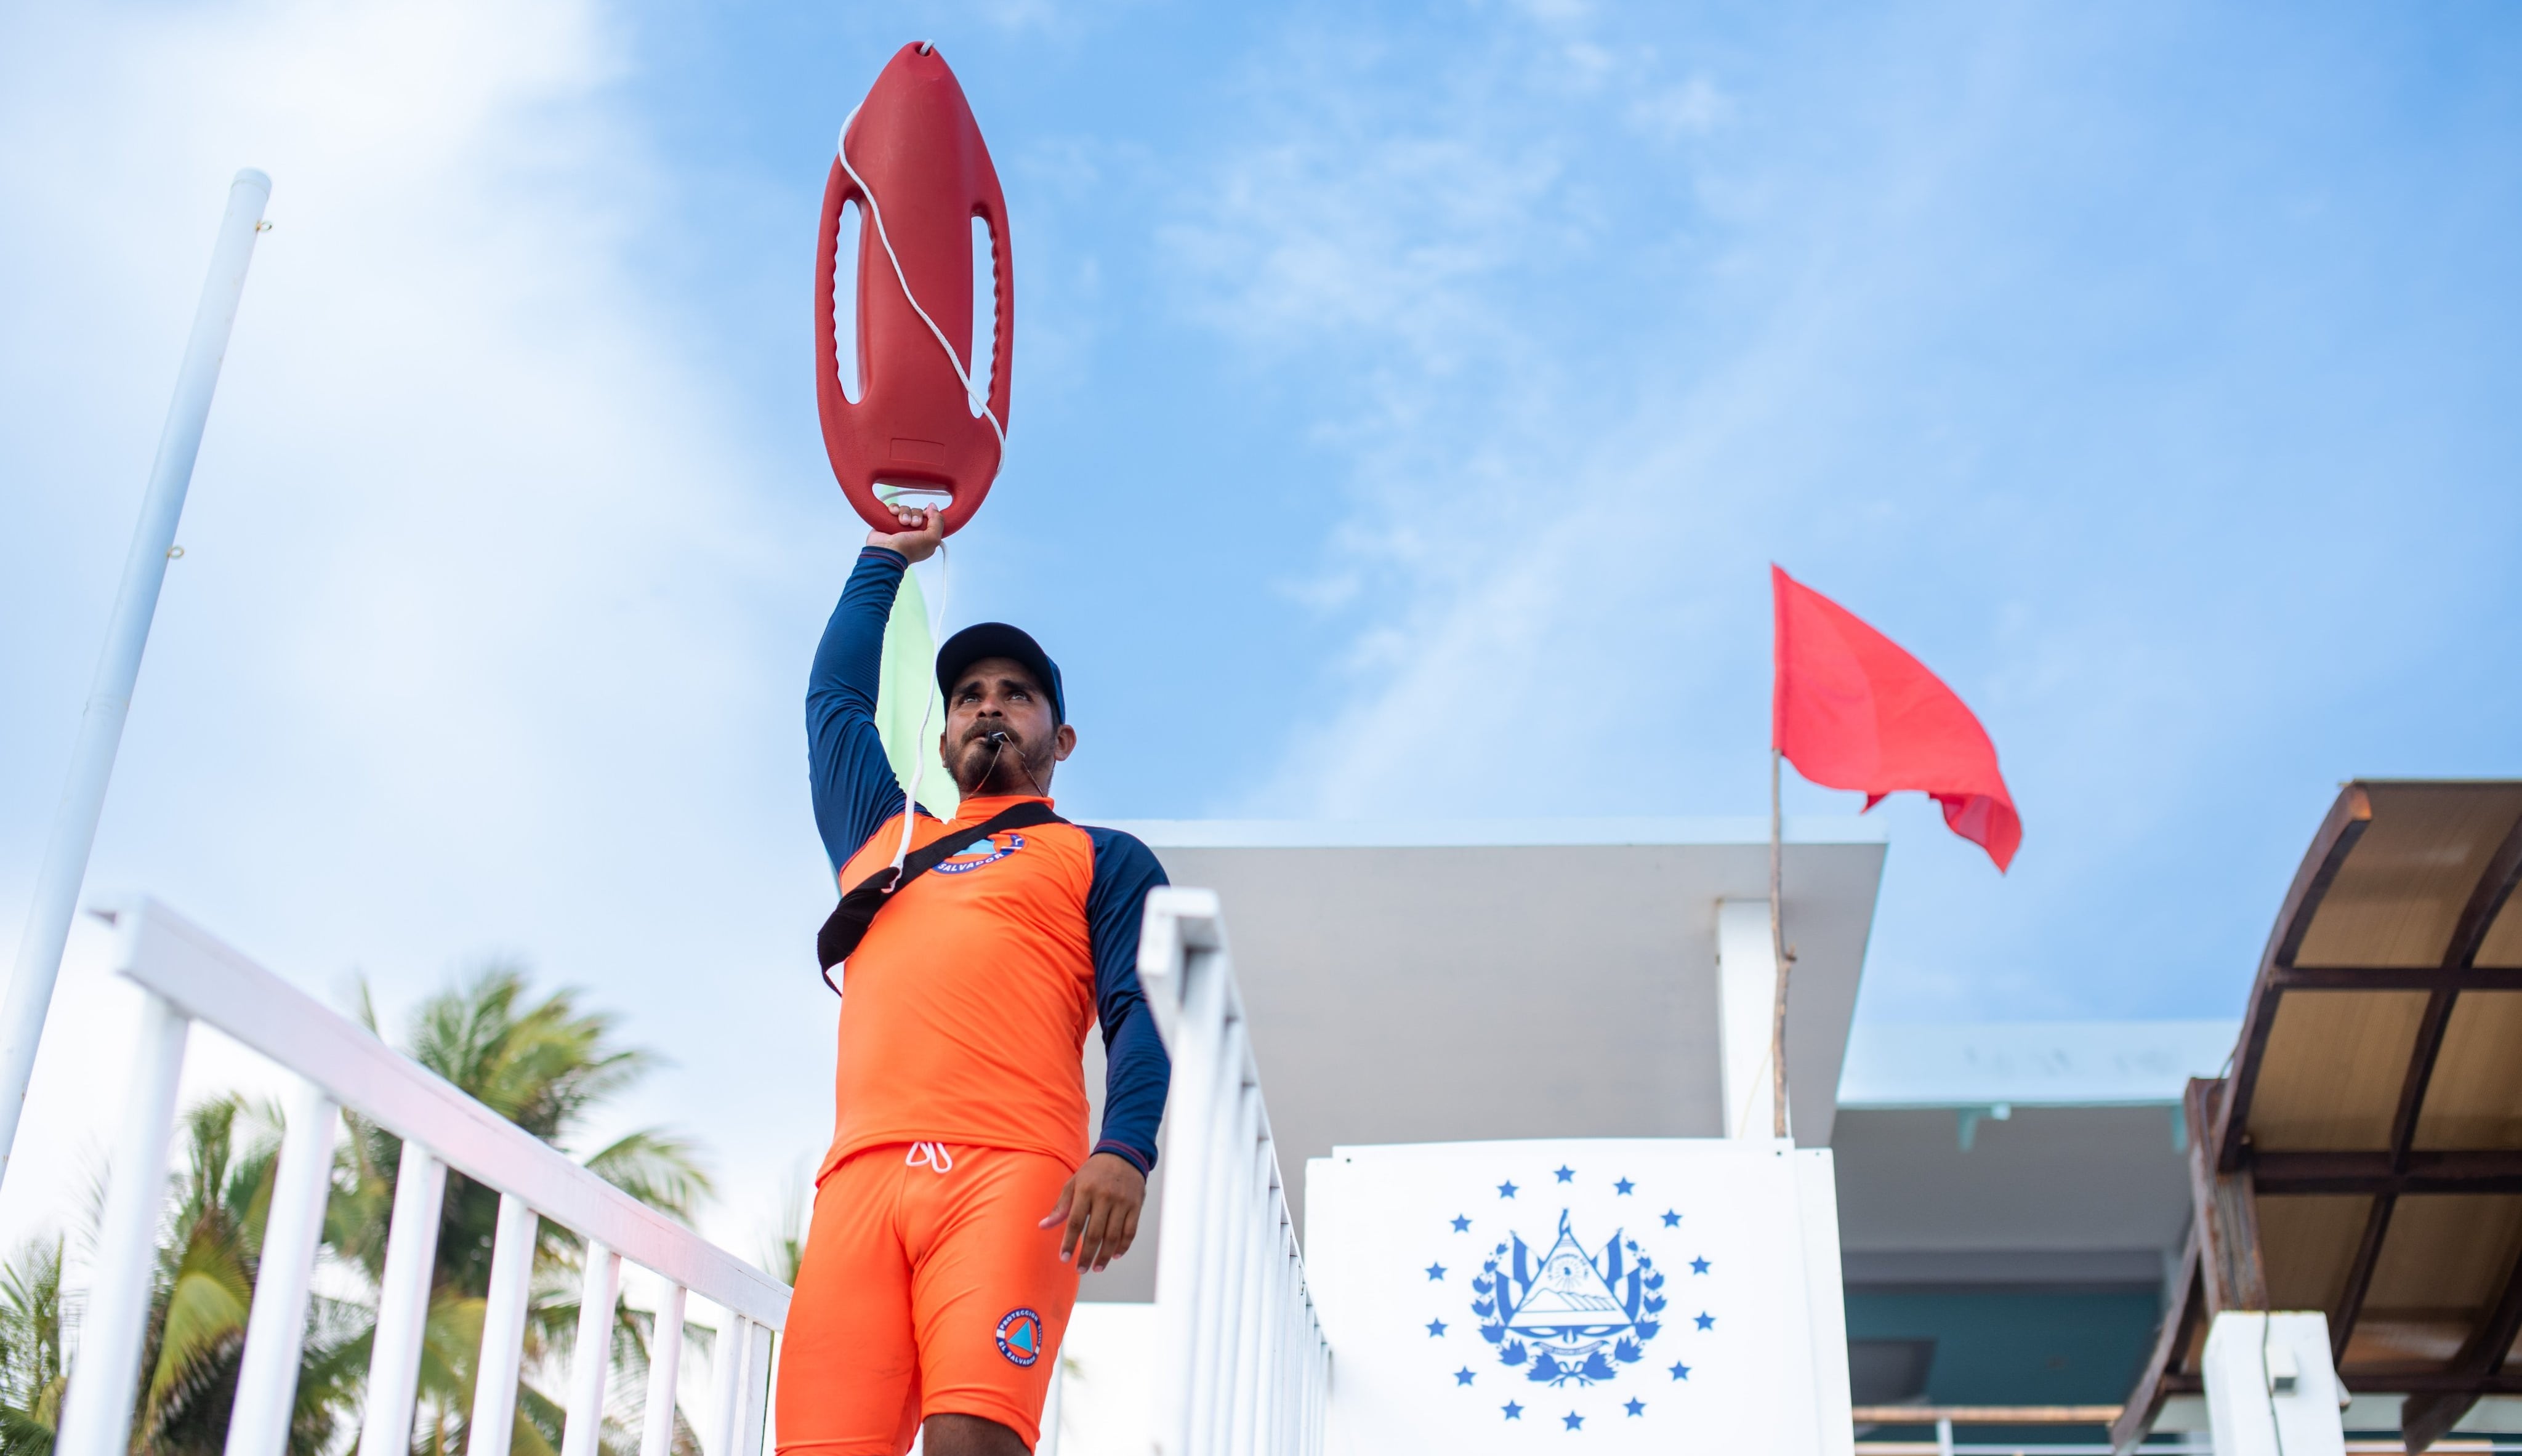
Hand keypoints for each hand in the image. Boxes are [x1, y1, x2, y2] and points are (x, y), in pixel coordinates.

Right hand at [867, 504, 944, 562]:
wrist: (886, 551)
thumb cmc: (908, 550)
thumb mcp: (932, 539)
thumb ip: (938, 522)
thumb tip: (933, 507)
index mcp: (925, 538)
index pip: (931, 520)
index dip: (930, 515)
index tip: (926, 516)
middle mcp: (913, 532)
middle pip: (918, 513)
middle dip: (916, 515)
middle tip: (913, 524)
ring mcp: (900, 527)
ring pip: (906, 510)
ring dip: (905, 513)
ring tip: (902, 522)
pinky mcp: (888, 522)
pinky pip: (894, 509)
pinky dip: (894, 509)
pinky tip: (893, 513)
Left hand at [1039, 1152, 1146, 1272]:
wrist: (1124, 1154)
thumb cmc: (1094, 1172)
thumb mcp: (1074, 1183)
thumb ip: (1061, 1206)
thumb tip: (1043, 1226)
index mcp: (1086, 1190)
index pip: (1075, 1222)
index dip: (1070, 1243)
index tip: (1064, 1259)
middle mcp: (1105, 1197)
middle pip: (1095, 1233)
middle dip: (1087, 1255)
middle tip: (1080, 1270)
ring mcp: (1122, 1202)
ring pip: (1113, 1236)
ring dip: (1104, 1256)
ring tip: (1097, 1268)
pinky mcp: (1135, 1206)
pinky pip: (1130, 1231)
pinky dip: (1123, 1246)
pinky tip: (1115, 1255)